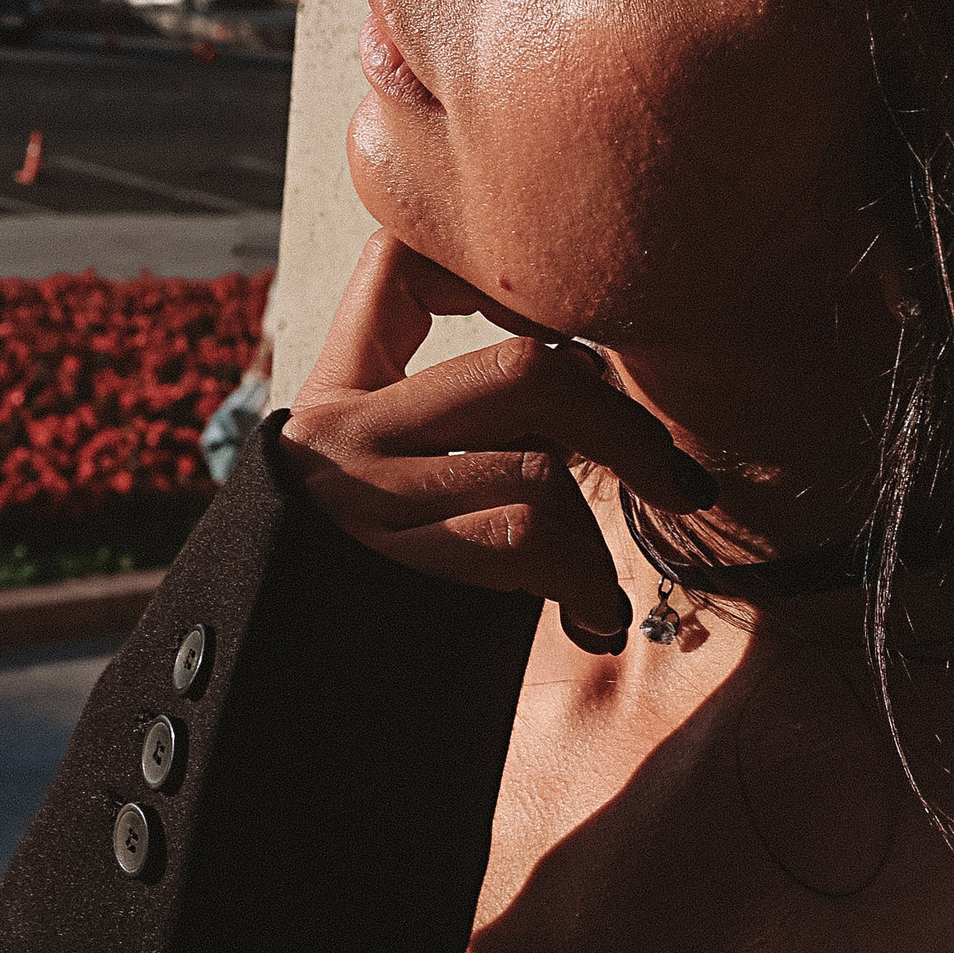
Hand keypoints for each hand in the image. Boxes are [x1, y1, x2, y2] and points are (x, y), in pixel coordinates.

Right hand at [279, 232, 716, 649]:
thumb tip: (588, 380)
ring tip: (595, 584)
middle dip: (623, 427)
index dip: (488, 270)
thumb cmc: (346, 584)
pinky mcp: (388, 559)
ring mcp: (361, 492)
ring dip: (593, 537)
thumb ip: (450, 421)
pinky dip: (583, 580)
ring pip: (535, 468)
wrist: (275, 688)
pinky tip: (591, 614)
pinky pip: (520, 536)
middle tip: (678, 481)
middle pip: (523, 371)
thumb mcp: (366, 480)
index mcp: (340, 391)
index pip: (396, 264)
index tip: (569, 339)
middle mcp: (342, 430)